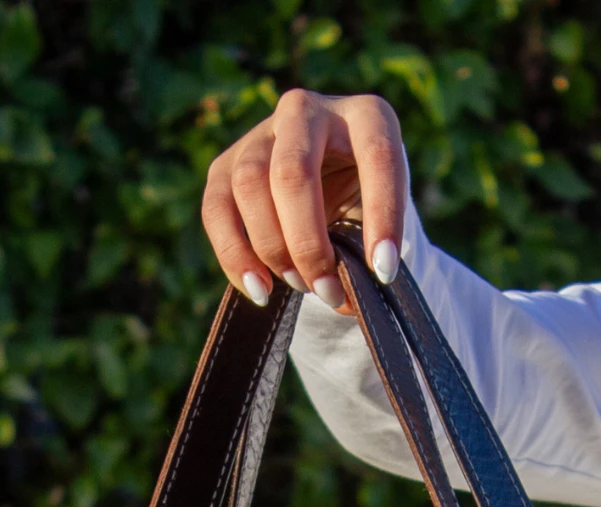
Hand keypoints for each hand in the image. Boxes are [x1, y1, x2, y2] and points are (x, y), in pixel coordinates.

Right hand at [202, 90, 409, 312]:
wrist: (329, 188)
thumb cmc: (363, 204)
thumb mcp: (378, 216)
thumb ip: (366, 250)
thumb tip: (341, 300)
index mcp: (365, 116)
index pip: (378, 156)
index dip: (383, 215)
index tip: (384, 273)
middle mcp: (308, 111)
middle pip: (293, 172)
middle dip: (309, 244)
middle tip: (327, 291)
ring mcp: (261, 133)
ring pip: (250, 185)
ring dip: (273, 248)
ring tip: (299, 286)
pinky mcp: (226, 164)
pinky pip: (217, 208)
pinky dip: (234, 256)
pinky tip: (258, 290)